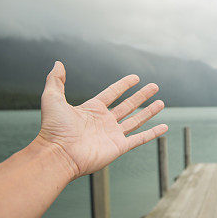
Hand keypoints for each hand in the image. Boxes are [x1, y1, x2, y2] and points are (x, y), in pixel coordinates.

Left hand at [35, 61, 167, 178]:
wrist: (58, 154)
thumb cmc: (53, 128)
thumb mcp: (52, 98)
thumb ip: (56, 80)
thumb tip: (57, 63)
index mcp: (92, 109)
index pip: (112, 94)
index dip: (124, 85)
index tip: (135, 77)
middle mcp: (104, 121)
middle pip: (128, 105)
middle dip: (141, 96)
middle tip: (154, 86)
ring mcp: (112, 134)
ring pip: (136, 120)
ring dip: (149, 111)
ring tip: (161, 102)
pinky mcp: (119, 147)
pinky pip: (140, 138)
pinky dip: (153, 133)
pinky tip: (165, 127)